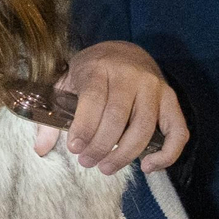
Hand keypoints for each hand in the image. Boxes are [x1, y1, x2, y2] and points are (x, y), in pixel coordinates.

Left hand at [32, 40, 188, 173]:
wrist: (125, 50)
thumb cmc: (91, 72)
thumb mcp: (67, 83)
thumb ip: (52, 114)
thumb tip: (39, 149)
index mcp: (99, 68)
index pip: (94, 99)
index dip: (85, 127)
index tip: (74, 148)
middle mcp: (130, 75)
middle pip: (118, 118)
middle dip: (101, 146)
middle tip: (87, 162)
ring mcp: (154, 87)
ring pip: (144, 128)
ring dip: (125, 154)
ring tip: (106, 167)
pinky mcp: (172, 99)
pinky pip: (178, 132)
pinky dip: (167, 154)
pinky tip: (147, 166)